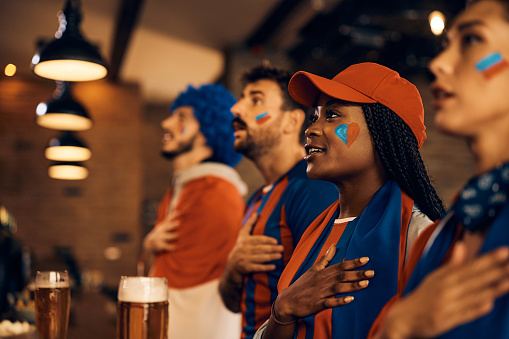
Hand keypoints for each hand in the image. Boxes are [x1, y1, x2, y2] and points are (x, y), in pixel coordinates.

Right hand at [143, 213, 179, 252]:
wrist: (149, 243)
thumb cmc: (161, 233)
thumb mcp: (164, 226)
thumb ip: (170, 220)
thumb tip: (179, 212)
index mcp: (164, 225)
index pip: (169, 219)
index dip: (174, 215)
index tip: (179, 211)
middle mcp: (161, 230)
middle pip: (167, 226)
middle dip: (173, 225)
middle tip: (179, 222)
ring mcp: (160, 237)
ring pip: (167, 236)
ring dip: (172, 235)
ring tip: (177, 235)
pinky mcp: (159, 244)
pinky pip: (166, 246)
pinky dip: (171, 247)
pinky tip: (175, 247)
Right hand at [226, 213, 283, 282]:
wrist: (231, 264)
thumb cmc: (240, 247)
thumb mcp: (243, 235)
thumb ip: (250, 224)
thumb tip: (256, 213)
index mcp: (245, 241)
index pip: (258, 240)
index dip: (267, 240)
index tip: (276, 241)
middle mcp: (245, 249)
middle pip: (260, 249)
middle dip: (272, 249)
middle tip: (282, 248)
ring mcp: (245, 259)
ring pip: (260, 258)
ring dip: (271, 257)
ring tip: (280, 255)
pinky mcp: (246, 268)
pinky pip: (257, 268)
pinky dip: (266, 267)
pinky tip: (274, 266)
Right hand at [274, 244, 373, 321]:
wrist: (287, 301)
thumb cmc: (302, 285)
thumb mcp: (312, 270)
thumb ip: (324, 259)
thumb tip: (333, 245)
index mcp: (323, 272)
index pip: (340, 265)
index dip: (353, 262)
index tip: (367, 259)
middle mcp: (322, 281)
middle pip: (342, 275)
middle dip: (357, 273)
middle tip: (372, 272)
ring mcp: (320, 292)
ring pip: (338, 288)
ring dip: (352, 286)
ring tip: (366, 284)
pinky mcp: (317, 304)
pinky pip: (330, 302)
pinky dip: (340, 300)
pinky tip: (350, 299)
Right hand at [379, 243, 508, 338]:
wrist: (403, 318)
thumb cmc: (423, 298)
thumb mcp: (434, 278)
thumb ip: (452, 264)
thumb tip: (461, 246)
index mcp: (443, 276)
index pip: (470, 266)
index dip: (488, 259)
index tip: (505, 251)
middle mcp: (445, 288)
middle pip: (474, 278)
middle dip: (496, 270)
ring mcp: (445, 304)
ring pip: (472, 295)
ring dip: (492, 288)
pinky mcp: (445, 320)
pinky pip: (463, 314)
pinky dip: (475, 309)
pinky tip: (488, 304)